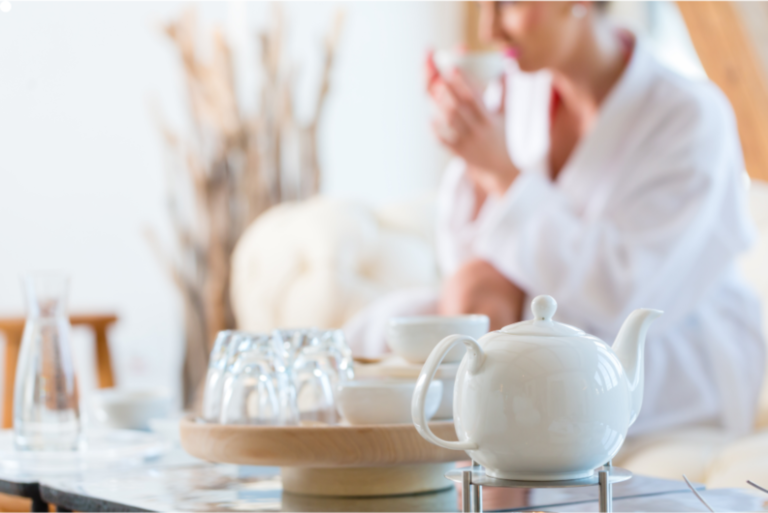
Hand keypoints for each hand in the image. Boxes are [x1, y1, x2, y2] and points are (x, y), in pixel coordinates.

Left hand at [425, 51, 518, 196]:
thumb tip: (506, 68)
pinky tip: (430, 120)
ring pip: (451, 122)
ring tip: (433, 92)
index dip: (463, 81)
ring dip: (440, 107)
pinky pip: (445, 141)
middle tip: (437, 76)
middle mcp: (479, 130)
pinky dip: (436, 131)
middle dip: (448, 90)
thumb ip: (504, 91)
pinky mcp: (460, 153)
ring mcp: (468, 142)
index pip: (475, 97)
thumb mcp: (504, 115)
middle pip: (460, 107)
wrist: (503, 170)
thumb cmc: (502, 137)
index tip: (453, 67)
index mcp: (490, 119)